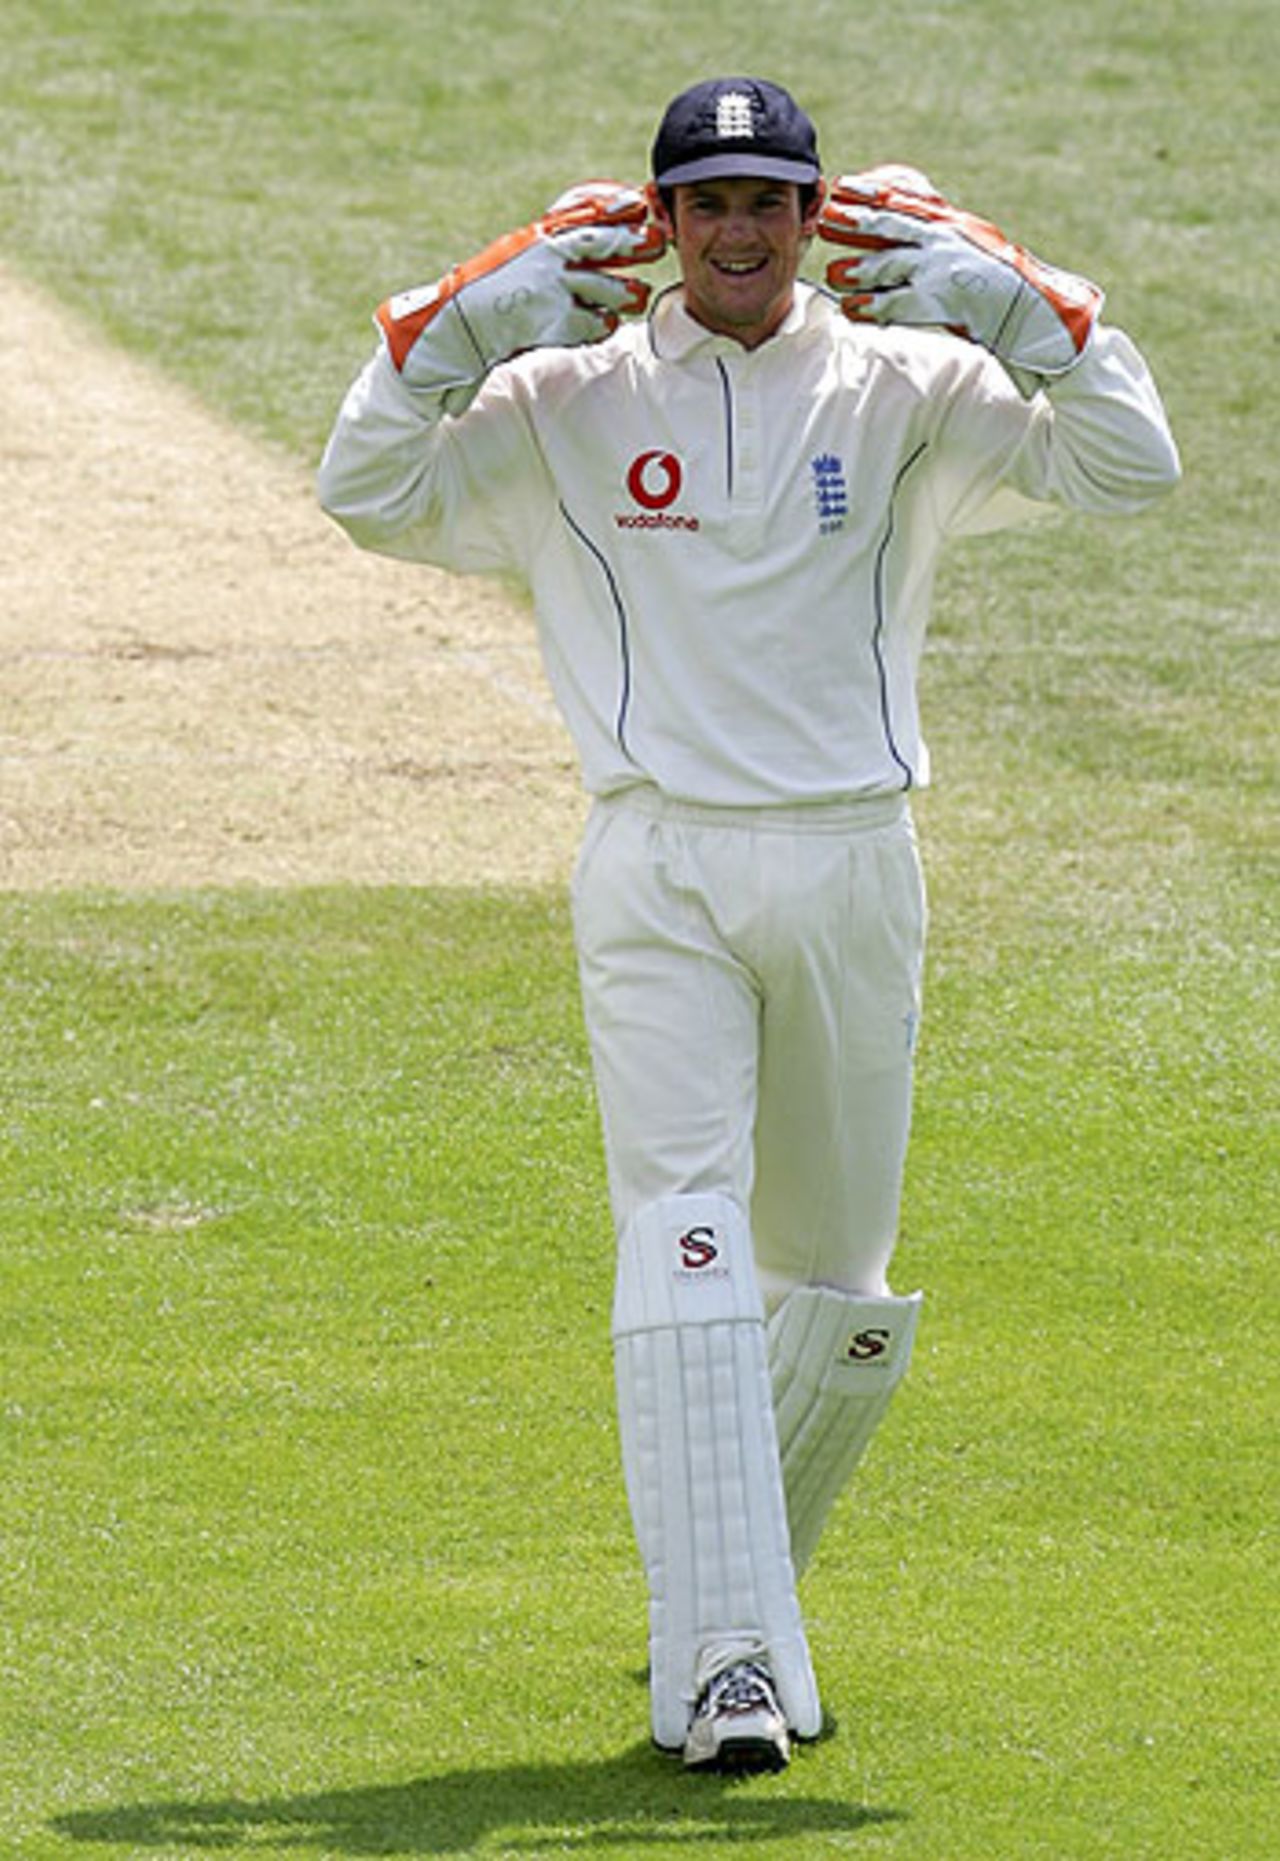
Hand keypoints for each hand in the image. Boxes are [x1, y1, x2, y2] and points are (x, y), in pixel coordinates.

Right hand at [377, 182, 665, 396]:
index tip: (639, 205)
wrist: (460, 324)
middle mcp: (547, 258)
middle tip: (656, 245)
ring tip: (635, 297)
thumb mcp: (518, 251)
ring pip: (606, 287)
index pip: (586, 214)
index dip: (616, 208)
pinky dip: (603, 324)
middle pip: (605, 245)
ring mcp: (551, 289)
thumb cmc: (491, 288)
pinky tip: (605, 323)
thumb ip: (552, 241)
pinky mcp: (552, 322)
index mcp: (540, 236)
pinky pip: (593, 322)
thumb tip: (593, 233)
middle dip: (634, 244)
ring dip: (626, 293)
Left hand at [818, 166, 1102, 376]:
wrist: (1034, 312)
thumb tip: (909, 234)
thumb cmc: (1000, 285)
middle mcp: (945, 241)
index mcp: (950, 224)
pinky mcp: (944, 300)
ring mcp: (943, 269)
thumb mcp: (972, 248)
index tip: (844, 185)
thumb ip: (940, 238)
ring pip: (889, 266)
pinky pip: (898, 303)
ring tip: (833, 273)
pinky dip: (872, 307)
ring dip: (858, 270)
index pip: (904, 201)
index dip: (872, 192)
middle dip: (856, 223)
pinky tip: (853, 310)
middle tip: (826, 220)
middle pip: (890, 227)